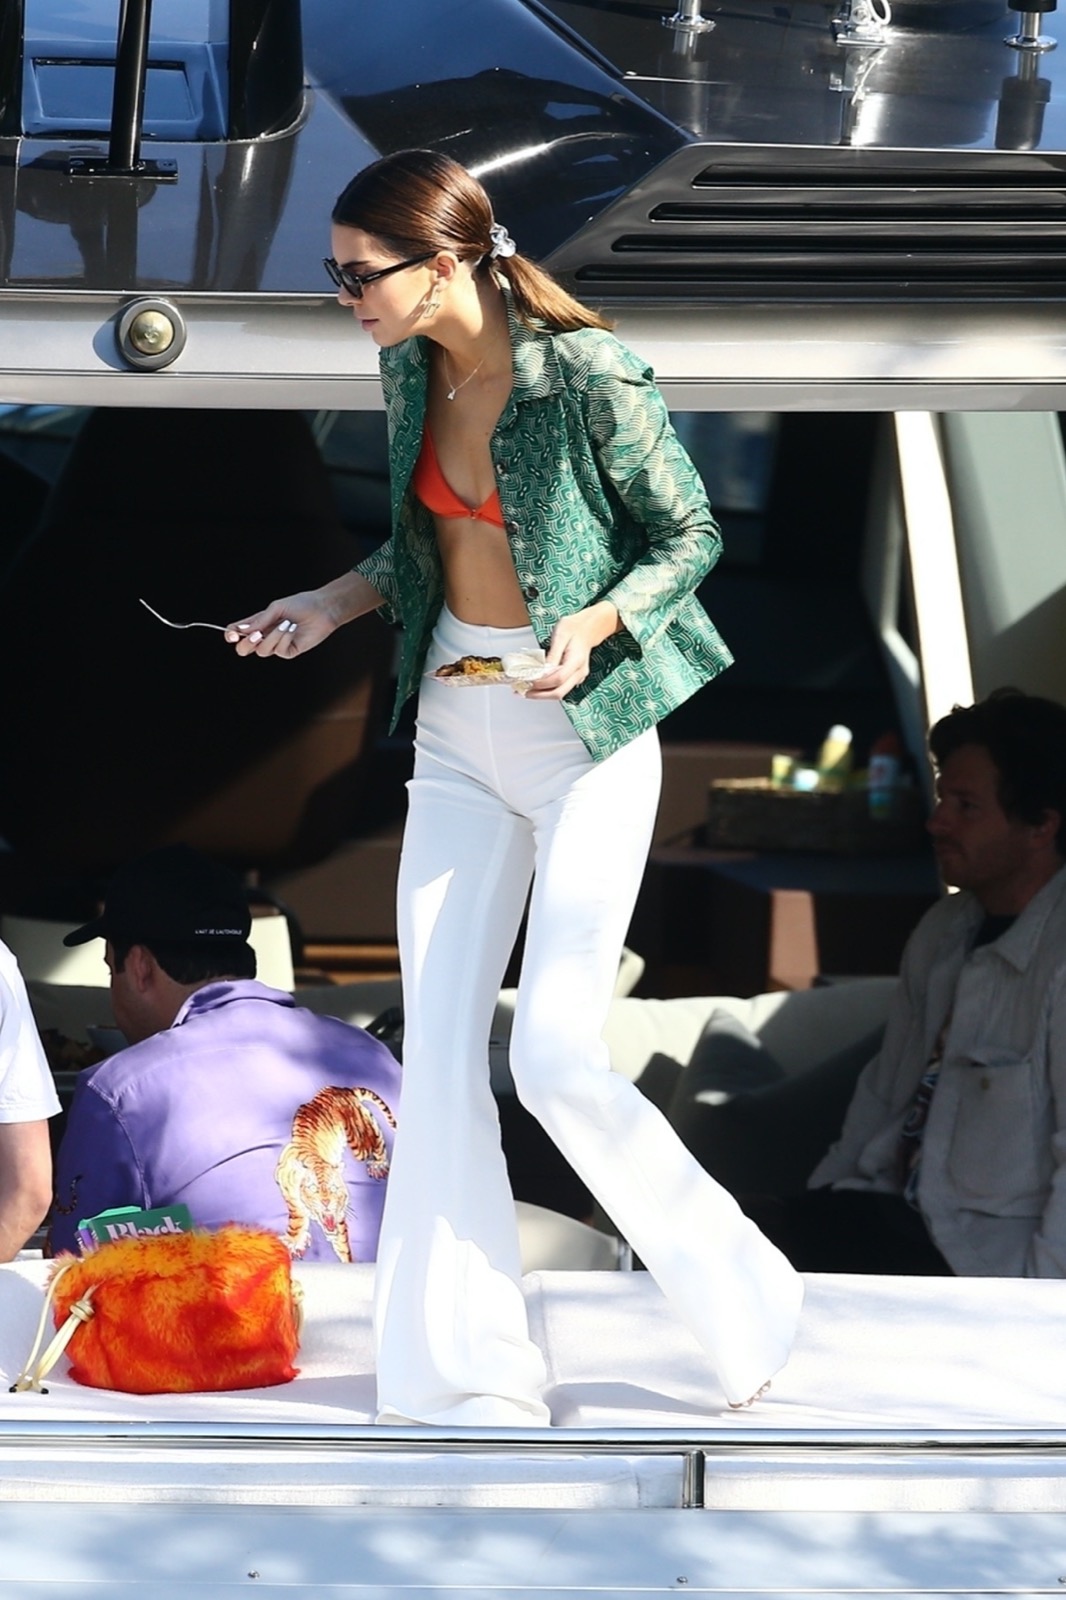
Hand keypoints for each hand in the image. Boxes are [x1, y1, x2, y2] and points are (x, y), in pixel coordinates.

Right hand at [225, 569, 382, 658]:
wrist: (322, 609)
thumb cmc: (300, 604)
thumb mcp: (276, 609)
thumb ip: (260, 620)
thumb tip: (243, 630)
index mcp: (258, 623)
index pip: (238, 632)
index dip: (231, 635)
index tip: (232, 635)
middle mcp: (265, 635)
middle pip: (245, 649)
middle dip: (246, 644)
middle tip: (255, 635)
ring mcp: (277, 645)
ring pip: (262, 651)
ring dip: (273, 636)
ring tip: (285, 623)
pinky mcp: (289, 651)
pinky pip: (279, 651)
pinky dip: (284, 639)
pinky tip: (292, 629)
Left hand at [524, 602, 619, 700]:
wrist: (587, 628)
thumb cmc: (574, 628)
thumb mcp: (560, 635)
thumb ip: (552, 655)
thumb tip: (542, 670)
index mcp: (576, 661)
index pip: (558, 679)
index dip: (541, 683)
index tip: (528, 680)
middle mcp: (579, 673)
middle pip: (559, 692)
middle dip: (539, 695)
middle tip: (523, 691)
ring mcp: (577, 677)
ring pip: (559, 693)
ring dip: (542, 694)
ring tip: (526, 689)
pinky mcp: (573, 678)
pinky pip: (560, 688)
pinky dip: (547, 689)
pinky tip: (536, 685)